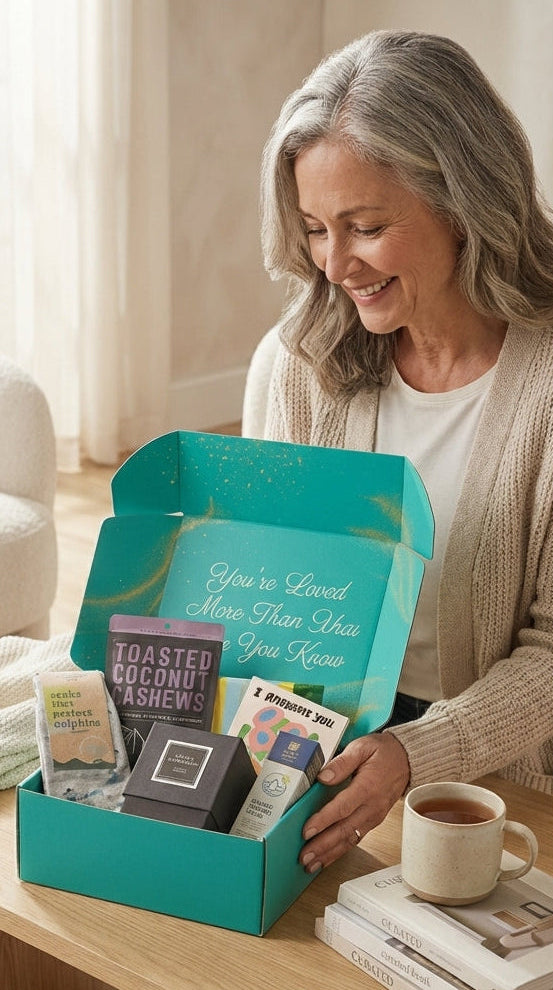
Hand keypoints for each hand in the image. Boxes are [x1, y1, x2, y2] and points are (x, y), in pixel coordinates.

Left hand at [299, 732, 409, 872]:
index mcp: (367, 787)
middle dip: (322, 846)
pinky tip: (326, 858)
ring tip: (310, 864)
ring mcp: (374, 816)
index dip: (324, 820)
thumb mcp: (362, 747)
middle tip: (303, 856)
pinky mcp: (373, 821)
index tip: (307, 831)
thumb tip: (322, 777)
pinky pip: (356, 839)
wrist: (405, 760)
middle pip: (344, 830)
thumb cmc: (382, 752)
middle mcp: (372, 806)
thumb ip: (342, 762)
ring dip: (329, 854)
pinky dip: (340, 851)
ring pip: (350, 839)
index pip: (343, 807)